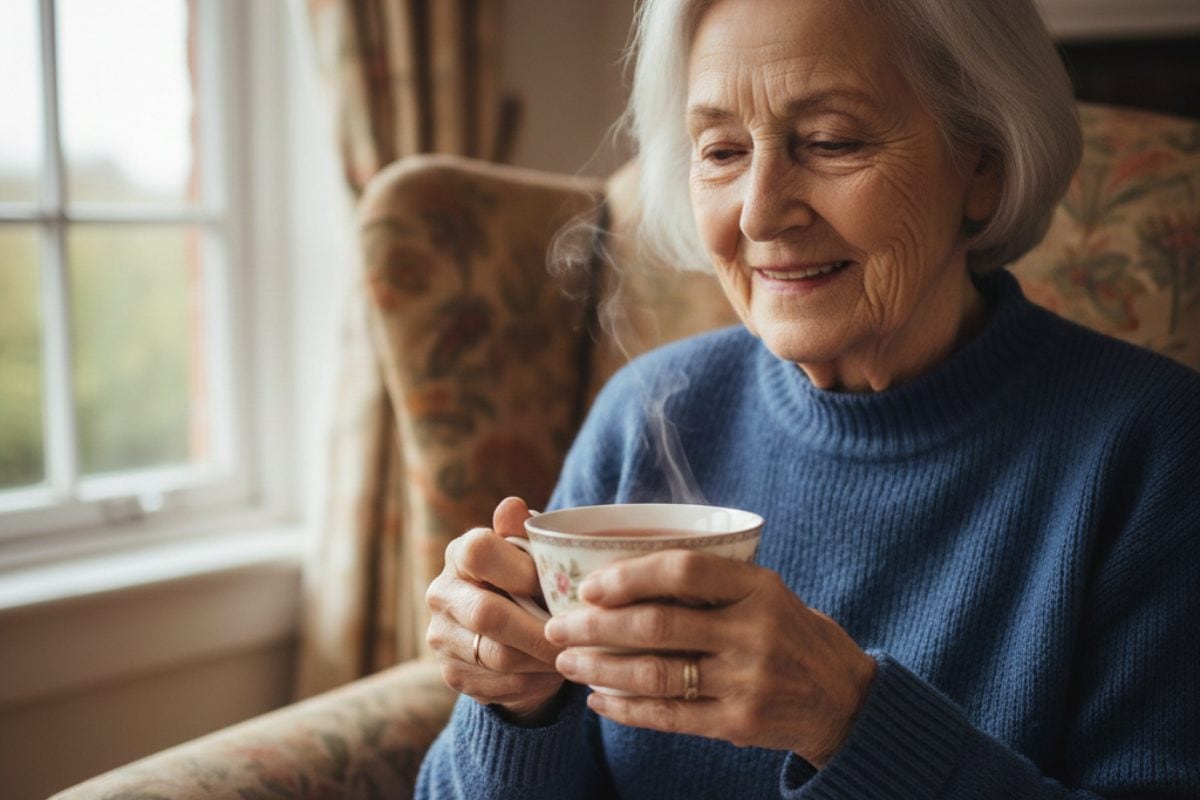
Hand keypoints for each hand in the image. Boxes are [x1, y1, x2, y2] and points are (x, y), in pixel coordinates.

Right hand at [425, 496, 564, 723]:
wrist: (506, 633)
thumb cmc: (526, 581)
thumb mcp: (532, 554)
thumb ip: (526, 532)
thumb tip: (512, 507)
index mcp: (460, 553)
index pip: (478, 551)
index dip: (521, 569)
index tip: (555, 585)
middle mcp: (441, 593)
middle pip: (488, 614)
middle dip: (540, 630)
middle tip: (577, 637)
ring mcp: (441, 637)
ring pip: (497, 656)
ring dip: (542, 659)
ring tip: (572, 655)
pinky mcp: (452, 675)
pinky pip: (499, 685)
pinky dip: (535, 682)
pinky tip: (553, 672)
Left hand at [543, 550, 876, 765]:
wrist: (842, 697)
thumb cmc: (788, 632)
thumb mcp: (765, 591)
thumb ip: (711, 581)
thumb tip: (622, 566)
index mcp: (758, 587)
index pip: (683, 570)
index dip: (630, 575)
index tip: (589, 585)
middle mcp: (754, 632)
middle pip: (658, 625)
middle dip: (597, 627)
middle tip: (557, 628)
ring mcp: (747, 681)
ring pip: (656, 675)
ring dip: (601, 669)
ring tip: (567, 664)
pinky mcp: (739, 723)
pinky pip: (669, 716)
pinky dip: (627, 709)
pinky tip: (599, 700)